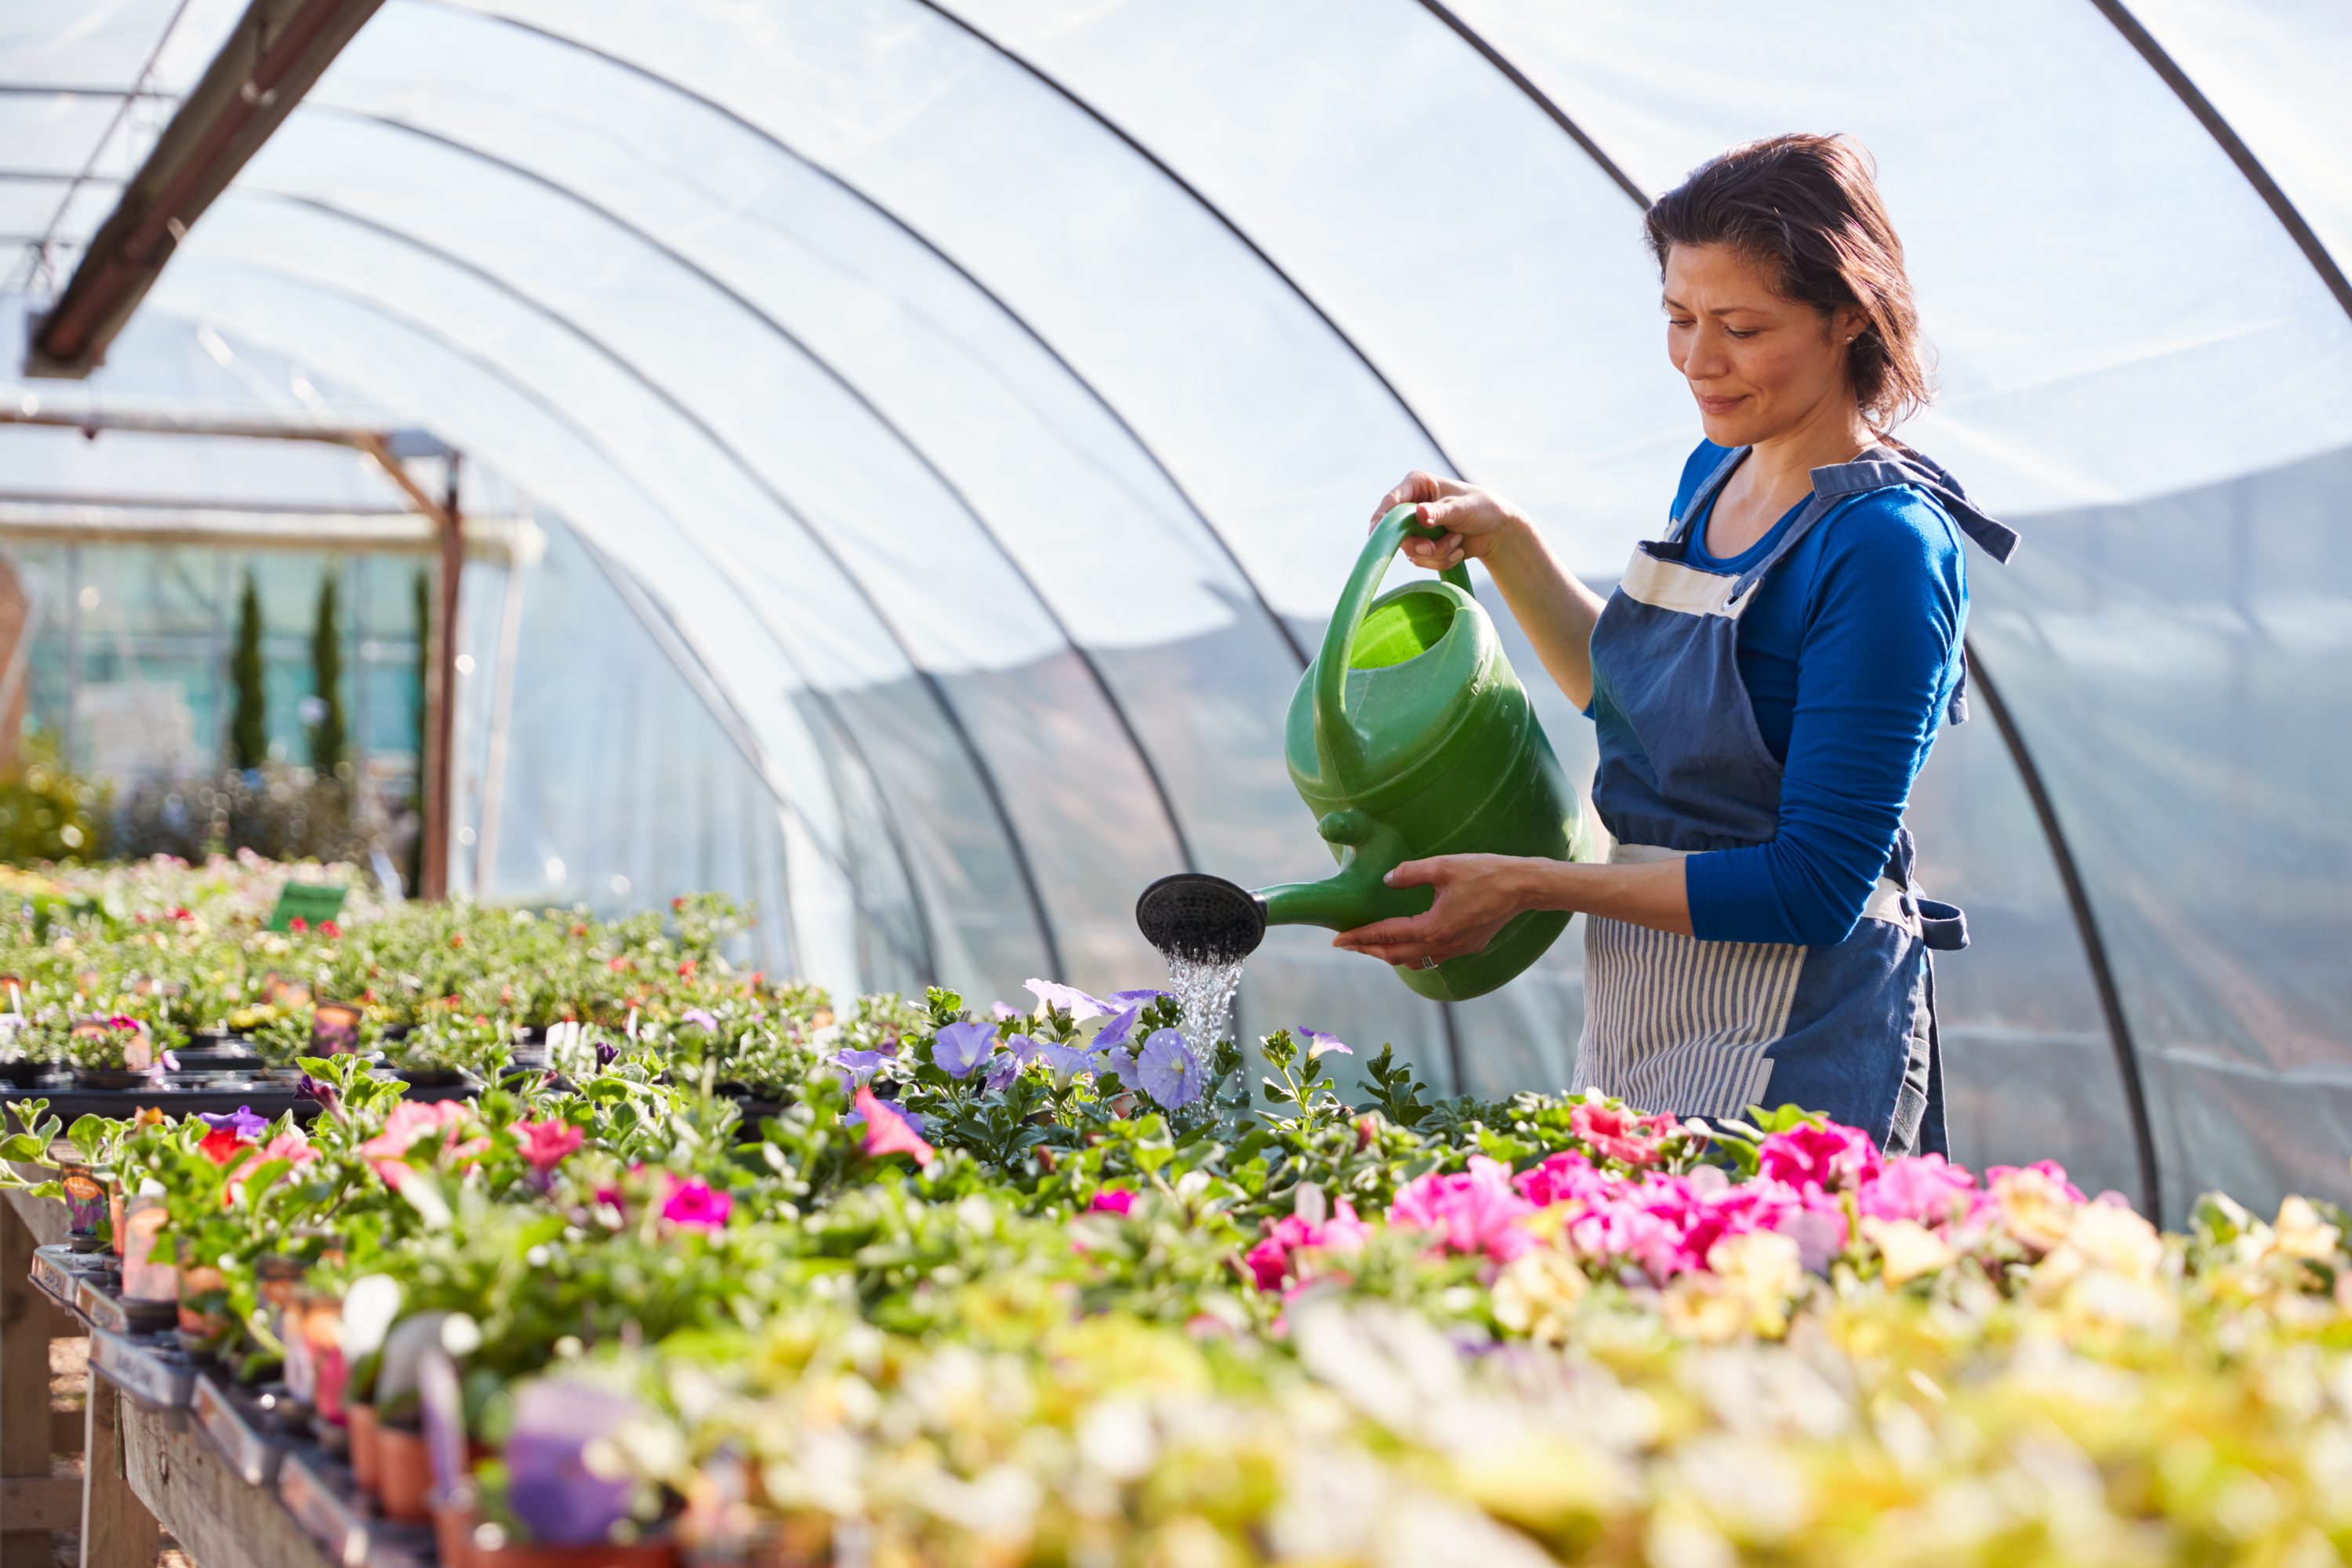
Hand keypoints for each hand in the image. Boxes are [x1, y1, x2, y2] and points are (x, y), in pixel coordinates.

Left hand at [1332, 855, 1528, 966]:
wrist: (1524, 886)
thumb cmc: (1485, 873)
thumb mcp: (1443, 866)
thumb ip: (1410, 874)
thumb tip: (1387, 880)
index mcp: (1433, 927)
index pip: (1386, 936)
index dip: (1359, 938)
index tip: (1337, 940)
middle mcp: (1443, 945)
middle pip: (1396, 956)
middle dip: (1369, 951)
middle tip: (1348, 944)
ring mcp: (1458, 949)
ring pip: (1415, 960)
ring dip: (1391, 955)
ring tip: (1373, 946)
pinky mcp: (1469, 945)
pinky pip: (1433, 957)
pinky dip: (1414, 954)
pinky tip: (1410, 943)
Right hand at [1369, 471, 1523, 575]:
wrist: (1497, 530)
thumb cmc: (1482, 507)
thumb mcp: (1461, 507)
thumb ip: (1440, 512)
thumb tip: (1419, 515)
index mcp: (1417, 485)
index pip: (1390, 502)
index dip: (1382, 520)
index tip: (1377, 535)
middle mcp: (1412, 506)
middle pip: (1396, 532)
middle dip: (1418, 544)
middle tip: (1431, 547)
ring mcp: (1417, 528)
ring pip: (1411, 550)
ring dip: (1437, 552)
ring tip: (1457, 540)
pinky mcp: (1424, 546)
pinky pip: (1422, 561)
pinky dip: (1442, 559)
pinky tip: (1458, 549)